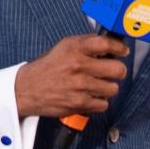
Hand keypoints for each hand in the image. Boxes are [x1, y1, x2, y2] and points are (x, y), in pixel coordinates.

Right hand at [14, 34, 129, 116]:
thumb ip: (86, 45)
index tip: (123, 52)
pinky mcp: (79, 103)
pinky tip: (89, 96)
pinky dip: (98, 102)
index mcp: (75, 48)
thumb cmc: (48, 68)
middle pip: (118, 70)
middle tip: (112, 72)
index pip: (106, 44)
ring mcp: (80, 86)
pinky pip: (103, 104)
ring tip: (97, 85)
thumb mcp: (64, 47)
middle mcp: (79, 66)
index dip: (119, 48)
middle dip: (118, 71)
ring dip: (107, 88)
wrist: (27, 89)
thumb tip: (111, 45)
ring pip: (113, 89)